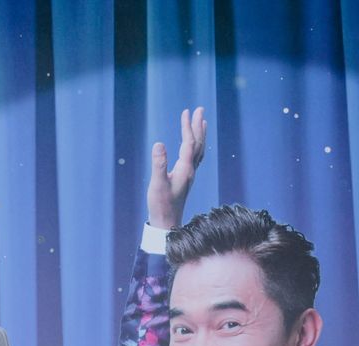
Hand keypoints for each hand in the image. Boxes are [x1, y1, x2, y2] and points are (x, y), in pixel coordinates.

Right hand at [147, 106, 206, 229]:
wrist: (167, 223)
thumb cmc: (161, 205)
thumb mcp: (157, 184)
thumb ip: (158, 164)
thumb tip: (159, 144)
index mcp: (185, 169)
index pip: (189, 142)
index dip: (187, 127)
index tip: (186, 112)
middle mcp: (190, 170)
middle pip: (197, 144)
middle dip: (197, 125)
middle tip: (199, 109)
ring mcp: (189, 175)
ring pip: (198, 150)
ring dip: (200, 135)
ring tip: (201, 122)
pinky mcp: (185, 179)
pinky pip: (194, 158)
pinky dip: (195, 147)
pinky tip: (192, 145)